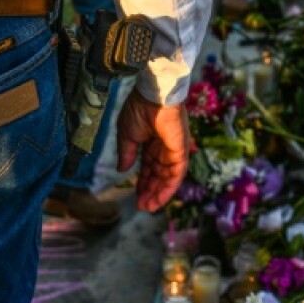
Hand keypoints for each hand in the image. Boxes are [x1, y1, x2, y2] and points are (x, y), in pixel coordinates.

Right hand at [117, 91, 190, 212]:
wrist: (153, 96)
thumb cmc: (138, 109)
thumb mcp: (126, 135)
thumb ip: (126, 153)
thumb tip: (122, 170)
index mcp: (150, 141)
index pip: (148, 166)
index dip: (143, 181)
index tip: (136, 195)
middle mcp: (164, 147)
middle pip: (158, 174)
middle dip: (150, 190)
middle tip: (142, 206)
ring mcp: (174, 149)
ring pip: (168, 177)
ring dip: (159, 194)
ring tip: (148, 207)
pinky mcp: (181, 151)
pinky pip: (177, 175)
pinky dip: (169, 189)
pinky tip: (159, 200)